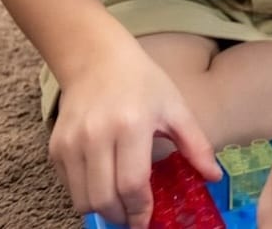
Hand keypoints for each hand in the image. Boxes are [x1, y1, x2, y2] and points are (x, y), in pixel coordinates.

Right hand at [49, 41, 219, 228]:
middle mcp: (96, 136)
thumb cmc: (142, 82)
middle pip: (103, 199)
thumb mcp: (176, 108)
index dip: (140, 211)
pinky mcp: (55, 147)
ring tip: (120, 205)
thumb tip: (215, 176)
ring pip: (82, 199)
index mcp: (131, 125)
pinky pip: (69, 187)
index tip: (148, 222)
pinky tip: (103, 184)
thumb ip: (197, 145)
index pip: (131, 184)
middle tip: (135, 218)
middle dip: (121, 217)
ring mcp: (71, 142)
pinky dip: (86, 195)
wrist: (97, 59)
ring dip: (102, 210)